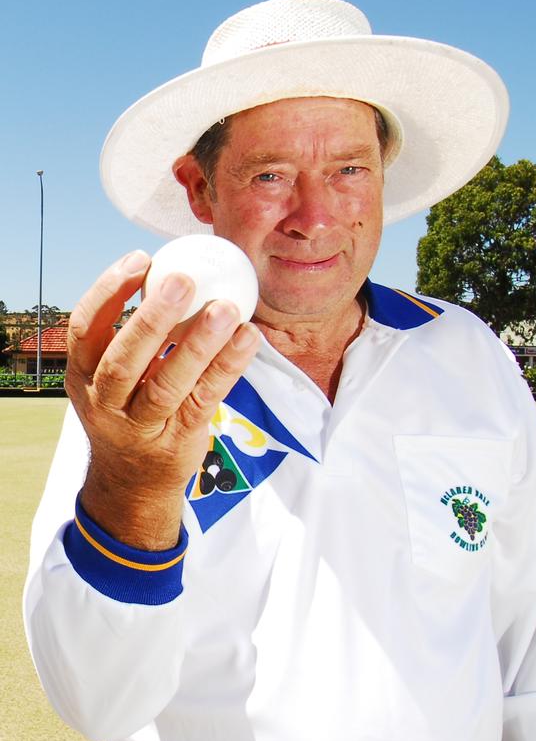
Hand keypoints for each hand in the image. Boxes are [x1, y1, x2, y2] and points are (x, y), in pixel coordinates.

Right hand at [65, 249, 259, 549]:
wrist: (133, 482)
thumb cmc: (129, 410)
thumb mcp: (113, 377)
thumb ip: (134, 335)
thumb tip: (172, 274)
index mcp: (82, 375)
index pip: (85, 327)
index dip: (110, 290)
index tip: (142, 259)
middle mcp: (104, 402)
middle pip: (122, 359)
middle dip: (152, 318)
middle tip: (183, 280)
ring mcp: (140, 426)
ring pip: (167, 384)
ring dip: (198, 344)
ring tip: (226, 309)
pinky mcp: (177, 439)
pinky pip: (204, 399)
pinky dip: (227, 367)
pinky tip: (247, 338)